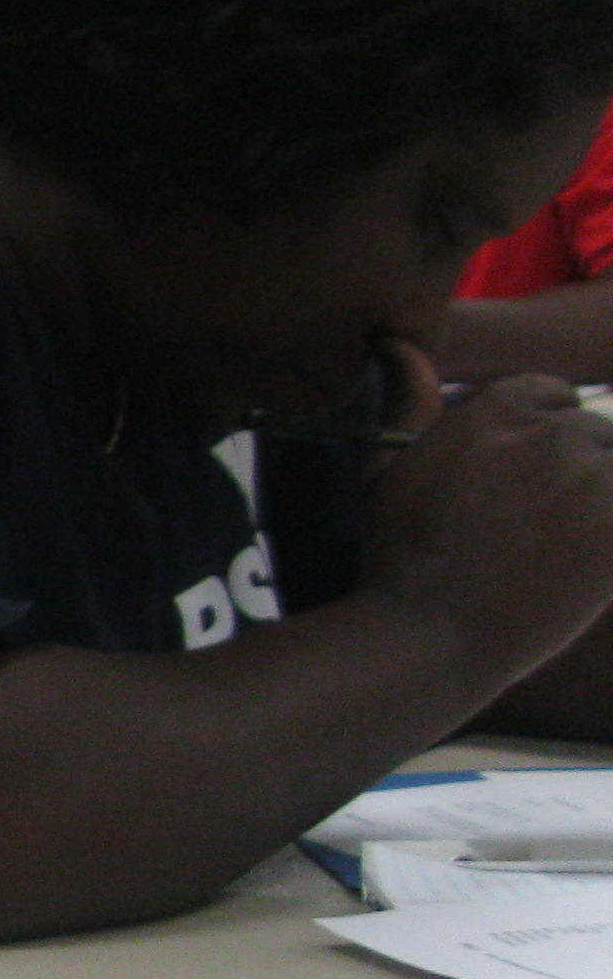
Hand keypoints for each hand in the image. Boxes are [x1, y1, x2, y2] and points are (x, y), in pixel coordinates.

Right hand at [362, 360, 612, 682]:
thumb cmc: (400, 555)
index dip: (541, 437)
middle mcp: (551, 434)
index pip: (554, 396)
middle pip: (594, 434)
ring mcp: (594, 479)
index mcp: (495, 409)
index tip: (523, 482)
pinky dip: (609, 535)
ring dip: (601, 500)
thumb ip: (411, 399)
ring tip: (562, 544)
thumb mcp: (388, 468)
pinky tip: (586, 560)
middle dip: (576, 471)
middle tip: (540, 526)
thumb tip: (398, 341)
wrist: (430, 636)